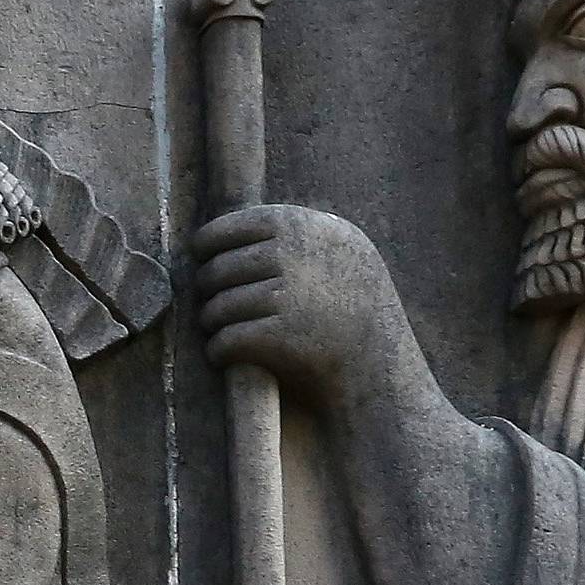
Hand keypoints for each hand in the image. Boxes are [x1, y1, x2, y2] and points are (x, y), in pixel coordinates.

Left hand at [192, 204, 416, 409]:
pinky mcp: (275, 336)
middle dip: (206, 291)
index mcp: (298, 226)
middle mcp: (288, 255)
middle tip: (210, 306)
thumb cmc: (357, 304)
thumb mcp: (339, 247)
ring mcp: (282, 295)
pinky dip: (217, 351)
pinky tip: (222, 355)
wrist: (381, 358)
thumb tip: (231, 229)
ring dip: (210, 324)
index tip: (203, 260)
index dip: (205, 246)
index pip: (226, 229)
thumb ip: (293, 233)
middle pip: (216, 271)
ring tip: (217, 331)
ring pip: (215, 308)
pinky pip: (224, 341)